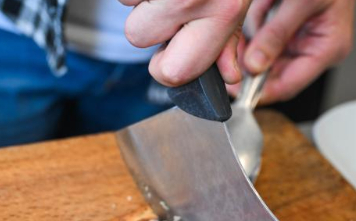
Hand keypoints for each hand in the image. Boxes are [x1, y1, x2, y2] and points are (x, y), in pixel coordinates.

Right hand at [121, 0, 252, 86]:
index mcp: (221, 11)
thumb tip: (229, 76)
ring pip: (126, 8)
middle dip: (147, 25)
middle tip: (169, 9)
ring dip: (141, 1)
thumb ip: (229, 38)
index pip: (173, 71)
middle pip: (137, 37)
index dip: (167, 66)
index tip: (173, 53)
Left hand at [243, 0, 354, 103]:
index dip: (261, 92)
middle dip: (250, 67)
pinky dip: (252, 33)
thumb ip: (276, 35)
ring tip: (244, 33)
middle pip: (274, 74)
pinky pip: (263, 40)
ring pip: (264, 58)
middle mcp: (315, 48)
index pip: (289, 85)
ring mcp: (301, 39)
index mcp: (328, 48)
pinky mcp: (288, 29)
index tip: (237, 93)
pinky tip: (250, 24)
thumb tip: (255, 66)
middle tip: (229, 62)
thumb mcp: (300, 2)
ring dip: (248, 48)